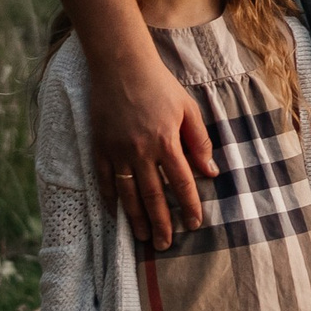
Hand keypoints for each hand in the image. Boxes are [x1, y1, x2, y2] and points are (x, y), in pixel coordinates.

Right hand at [89, 33, 217, 249]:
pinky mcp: (100, 148)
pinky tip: (117, 215)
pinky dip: (110, 200)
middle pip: (153, 196)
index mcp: (166, 141)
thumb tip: (211, 172)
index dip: (189, 206)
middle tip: (166, 245)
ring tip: (144, 238)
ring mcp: (117, 151)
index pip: (181, 182)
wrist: (121, 66)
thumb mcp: (188, 108)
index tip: (194, 224)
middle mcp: (141, 151)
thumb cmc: (159, 85)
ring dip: (137, 219)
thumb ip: (199, 141)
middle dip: (162, 223)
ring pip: (128, 194)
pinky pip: (104, 181)